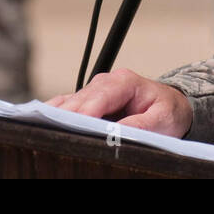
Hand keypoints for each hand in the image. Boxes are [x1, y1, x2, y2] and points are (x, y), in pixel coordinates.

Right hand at [48, 68, 193, 137]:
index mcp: (125, 82)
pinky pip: (66, 105)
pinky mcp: (88, 101)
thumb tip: (115, 132)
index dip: (85, 111)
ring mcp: (95, 91)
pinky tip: (43, 123)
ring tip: (42, 128)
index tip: (74, 125)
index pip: (100, 96)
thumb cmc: (167, 112)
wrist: (171, 107)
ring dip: (57, 115)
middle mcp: (106, 82)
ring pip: (70, 102)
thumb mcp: (162, 120)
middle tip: (53, 132)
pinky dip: (55, 114)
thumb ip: (140, 126)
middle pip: (80, 99)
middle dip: (67, 115)